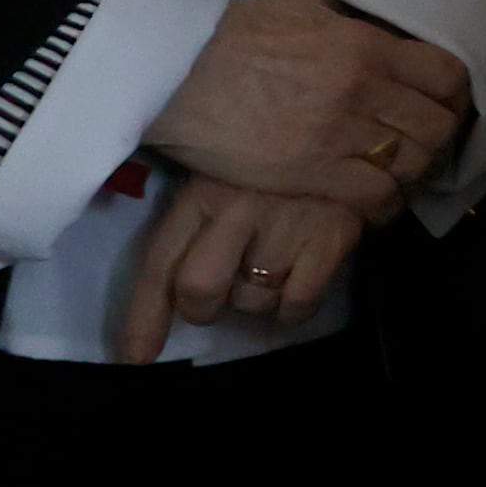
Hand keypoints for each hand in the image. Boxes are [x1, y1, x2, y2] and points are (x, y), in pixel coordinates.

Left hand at [108, 176, 368, 363]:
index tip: (138, 355)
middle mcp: (240, 210)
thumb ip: (193, 220)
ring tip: (270, 266)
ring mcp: (288, 227)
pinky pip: (297, 306)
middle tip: (219, 295)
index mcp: (203, 191)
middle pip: (201, 290)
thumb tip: (168, 290)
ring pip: (253, 302)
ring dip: (255, 299)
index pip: (160, 263)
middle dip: (203, 308)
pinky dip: (291, 308)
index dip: (144, 317)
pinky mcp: (331, 241)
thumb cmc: (271, 159)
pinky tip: (297, 280)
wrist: (347, 130)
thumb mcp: (219, 173)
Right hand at [141, 0, 472, 218]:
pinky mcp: (312, 171)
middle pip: (438, 126)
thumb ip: (347, 25)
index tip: (446, 109)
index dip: (454, 98)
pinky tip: (377, 207)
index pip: (447, 77)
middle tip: (425, 150)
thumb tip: (369, 31)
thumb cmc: (230, 34)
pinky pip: (375, 196)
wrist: (172, 69)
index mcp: (368, 46)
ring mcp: (340, 132)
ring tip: (402, 179)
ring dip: (414, 175)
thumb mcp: (304, 11)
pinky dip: (385, 205)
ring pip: (413, 163)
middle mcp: (366, 89)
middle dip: (439, 141)